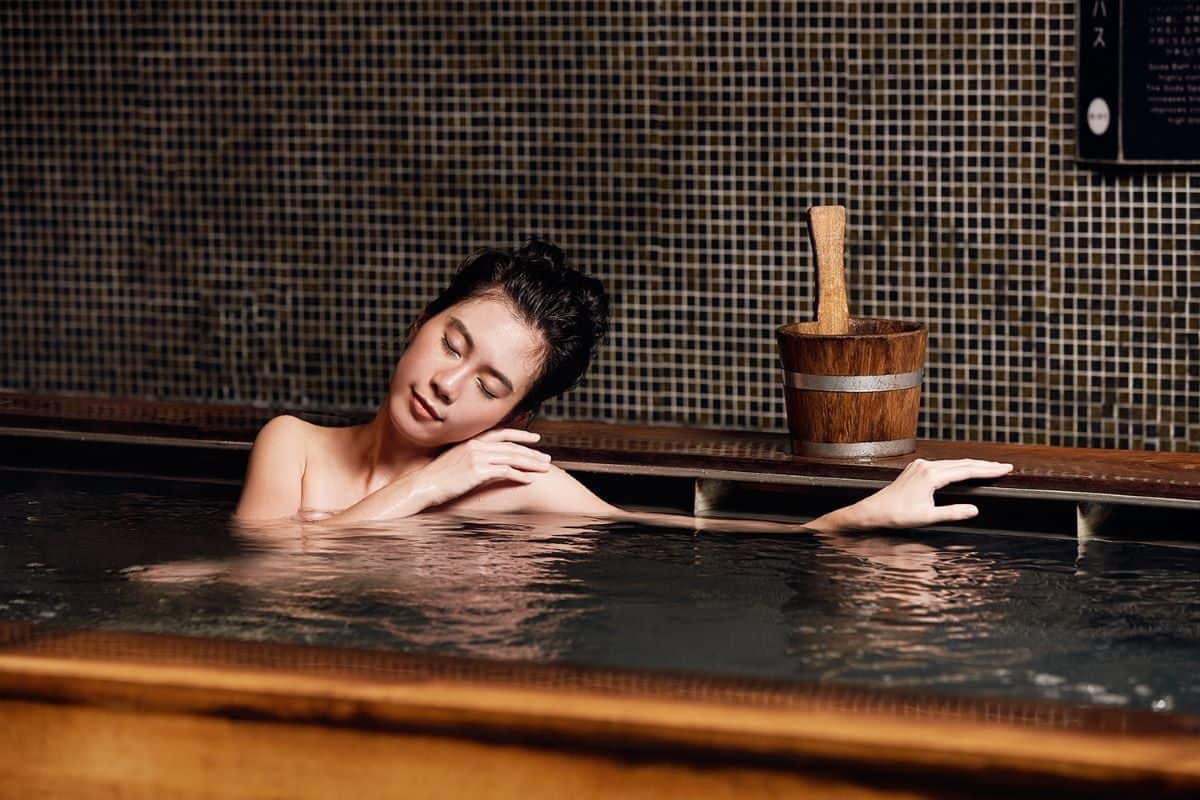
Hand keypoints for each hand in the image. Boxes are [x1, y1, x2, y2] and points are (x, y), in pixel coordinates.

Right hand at [408, 428, 552, 510]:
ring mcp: (477, 457)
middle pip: (511, 446)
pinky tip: (530, 480)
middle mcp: (476, 446)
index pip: (502, 433)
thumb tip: (483, 463)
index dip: (521, 434)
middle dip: (532, 452)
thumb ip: (470, 456)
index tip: (536, 438)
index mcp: (471, 441)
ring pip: (512, 458)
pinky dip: (520, 475)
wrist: (422, 486)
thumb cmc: (436, 478)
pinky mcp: (478, 472)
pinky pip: (505, 471)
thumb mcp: (454, 461)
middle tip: (547, 459)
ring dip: (531, 463)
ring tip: (545, 469)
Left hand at [815, 458, 1013, 531]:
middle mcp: (926, 465)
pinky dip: (958, 466)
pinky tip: (965, 469)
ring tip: (991, 467)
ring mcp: (920, 465)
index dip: (988, 470)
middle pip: (962, 463)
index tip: (1005, 468)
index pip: (967, 470)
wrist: (874, 510)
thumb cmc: (898, 515)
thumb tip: (975, 510)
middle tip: (1005, 466)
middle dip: (985, 465)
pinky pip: (943, 464)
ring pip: (953, 462)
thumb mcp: (928, 518)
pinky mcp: (916, 468)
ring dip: (972, 465)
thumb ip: (953, 513)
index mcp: (931, 475)